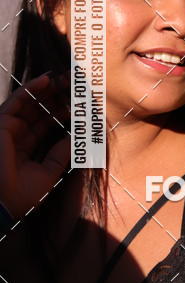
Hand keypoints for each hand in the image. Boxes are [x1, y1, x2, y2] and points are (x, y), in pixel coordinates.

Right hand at [0, 73, 69, 217]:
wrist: (3, 204)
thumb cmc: (22, 196)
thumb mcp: (48, 173)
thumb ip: (61, 153)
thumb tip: (77, 137)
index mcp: (25, 150)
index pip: (45, 126)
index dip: (61, 114)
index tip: (79, 103)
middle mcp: (16, 138)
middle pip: (38, 111)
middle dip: (56, 97)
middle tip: (74, 85)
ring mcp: (7, 130)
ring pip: (28, 103)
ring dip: (46, 89)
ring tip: (64, 78)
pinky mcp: (1, 124)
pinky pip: (17, 101)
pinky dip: (30, 88)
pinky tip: (46, 79)